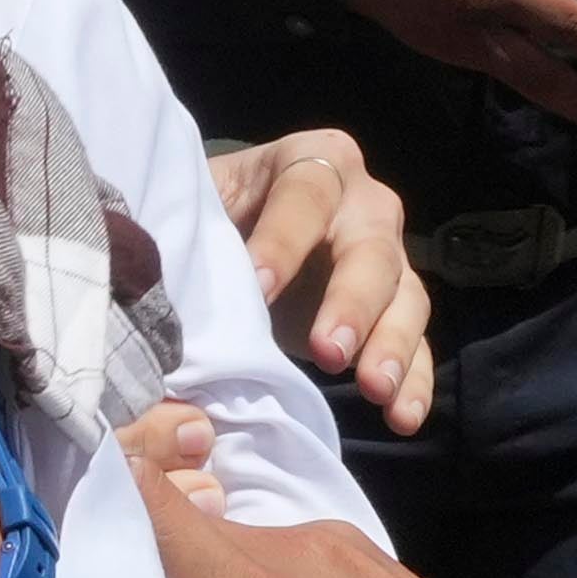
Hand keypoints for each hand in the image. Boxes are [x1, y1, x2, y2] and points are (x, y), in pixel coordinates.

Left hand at [209, 124, 434, 435]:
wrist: (245, 230)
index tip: (258, 287)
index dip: (284, 240)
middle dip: (352, 302)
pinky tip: (403, 416)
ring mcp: (388, 259)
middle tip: (328, 351)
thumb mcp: (202, 204)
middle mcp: (363, 204)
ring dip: (392, 346)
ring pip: (406, 297)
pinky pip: (418, 344)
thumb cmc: (216, 214)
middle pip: (371, 250)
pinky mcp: (396, 309)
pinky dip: (413, 381)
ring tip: (375, 390)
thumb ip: (194, 227)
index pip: (306, 194)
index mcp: (311, 162)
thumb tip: (158, 271)